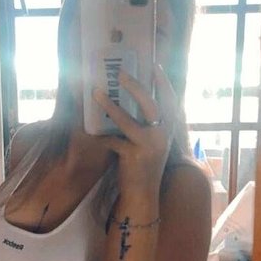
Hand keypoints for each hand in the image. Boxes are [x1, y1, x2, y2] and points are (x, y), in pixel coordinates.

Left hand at [93, 64, 176, 193]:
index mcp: (167, 130)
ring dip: (110, 105)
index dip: (163, 83)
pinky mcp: (133, 157)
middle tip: (120, 73)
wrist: (143, 194)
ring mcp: (148, 147)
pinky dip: (101, 134)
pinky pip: (113, 140)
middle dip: (135, 87)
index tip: (154, 66)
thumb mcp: (152, 143)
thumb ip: (148, 125)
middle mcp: (161, 136)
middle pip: (151, 105)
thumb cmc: (144, 165)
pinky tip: (91, 129)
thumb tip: (135, 99)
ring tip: (96, 93)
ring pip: (127, 121)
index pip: (170, 101)